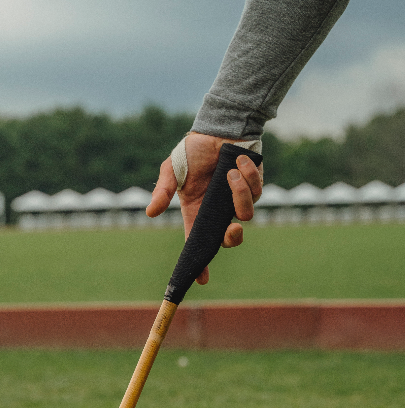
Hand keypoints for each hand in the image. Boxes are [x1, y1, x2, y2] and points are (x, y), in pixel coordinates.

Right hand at [146, 132, 262, 283]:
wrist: (218, 128)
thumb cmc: (193, 150)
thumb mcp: (172, 169)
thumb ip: (162, 191)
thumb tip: (150, 214)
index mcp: (197, 213)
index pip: (199, 243)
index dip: (200, 263)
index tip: (201, 279)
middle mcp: (219, 211)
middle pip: (229, 239)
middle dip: (232, 238)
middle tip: (232, 228)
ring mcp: (238, 200)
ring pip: (246, 214)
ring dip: (239, 194)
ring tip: (229, 172)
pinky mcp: (255, 186)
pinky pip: (257, 191)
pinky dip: (247, 175)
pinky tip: (238, 160)